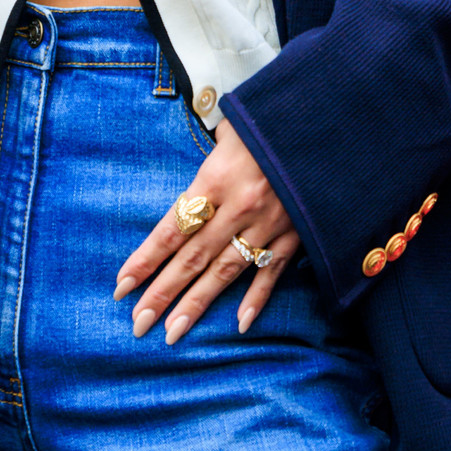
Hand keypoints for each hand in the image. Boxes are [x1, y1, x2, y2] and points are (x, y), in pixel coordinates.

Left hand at [113, 117, 299, 344]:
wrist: (329, 122)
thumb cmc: (271, 118)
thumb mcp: (231, 129)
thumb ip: (208, 161)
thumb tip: (191, 186)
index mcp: (216, 177)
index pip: (172, 227)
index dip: (145, 259)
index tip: (122, 286)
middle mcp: (239, 206)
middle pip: (193, 257)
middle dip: (162, 293)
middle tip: (137, 323)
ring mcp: (269, 224)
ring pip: (226, 272)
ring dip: (198, 304)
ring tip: (173, 332)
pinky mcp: (297, 233)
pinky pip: (273, 271)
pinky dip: (257, 298)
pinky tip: (240, 324)